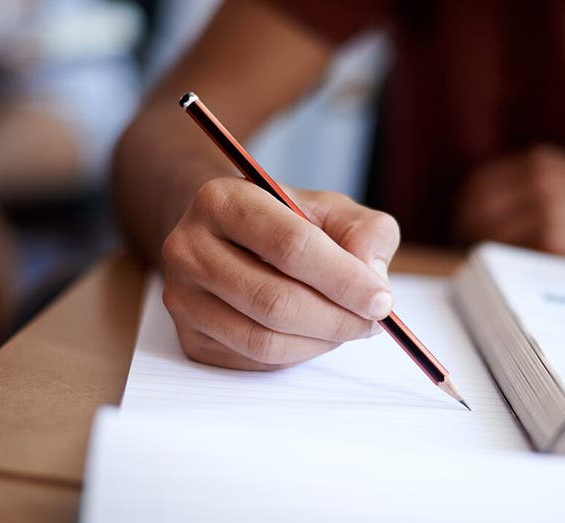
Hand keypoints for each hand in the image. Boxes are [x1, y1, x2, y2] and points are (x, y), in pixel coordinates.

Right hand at [161, 177, 399, 369]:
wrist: (230, 236)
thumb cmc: (286, 221)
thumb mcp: (332, 209)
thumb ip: (365, 232)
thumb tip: (372, 279)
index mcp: (222, 200)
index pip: (290, 246)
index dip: (344, 279)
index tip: (382, 300)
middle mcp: (188, 247)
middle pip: (275, 301)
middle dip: (337, 318)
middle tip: (373, 321)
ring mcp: (183, 297)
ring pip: (264, 339)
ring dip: (321, 341)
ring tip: (349, 326)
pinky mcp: (190, 337)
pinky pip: (255, 360)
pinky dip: (298, 353)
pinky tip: (315, 333)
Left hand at [454, 144, 564, 264]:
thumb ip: (524, 185)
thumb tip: (475, 213)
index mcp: (537, 161)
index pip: (475, 186)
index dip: (464, 210)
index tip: (464, 228)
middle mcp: (536, 182)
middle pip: (473, 212)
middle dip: (466, 234)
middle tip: (471, 254)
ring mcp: (543, 213)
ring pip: (486, 236)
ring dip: (481, 254)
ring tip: (490, 267)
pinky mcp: (551, 244)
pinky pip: (508, 257)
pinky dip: (502, 268)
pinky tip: (509, 276)